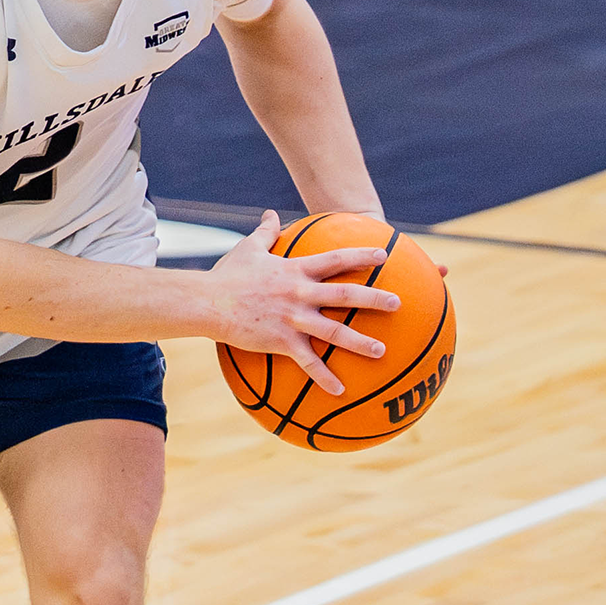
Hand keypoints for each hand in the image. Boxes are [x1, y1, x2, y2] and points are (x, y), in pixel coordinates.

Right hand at [204, 210, 399, 394]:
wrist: (207, 302)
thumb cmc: (227, 276)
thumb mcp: (248, 249)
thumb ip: (264, 231)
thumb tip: (269, 213)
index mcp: (295, 270)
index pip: (335, 259)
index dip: (361, 256)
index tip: (384, 257)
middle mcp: (299, 293)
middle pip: (345, 294)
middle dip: (373, 298)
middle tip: (398, 303)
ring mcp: (292, 318)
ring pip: (333, 331)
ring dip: (360, 342)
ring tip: (383, 350)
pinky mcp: (281, 341)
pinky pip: (308, 362)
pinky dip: (324, 377)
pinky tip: (341, 391)